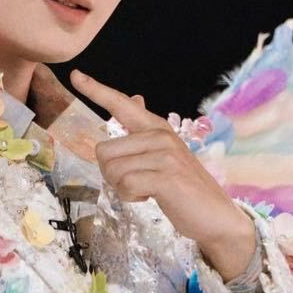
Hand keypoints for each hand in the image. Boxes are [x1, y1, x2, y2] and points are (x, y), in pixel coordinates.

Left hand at [67, 68, 257, 281]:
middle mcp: (160, 135)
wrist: (216, 217)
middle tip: (138, 183)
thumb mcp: (163, 156)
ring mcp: (165, 154)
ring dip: (122, 188)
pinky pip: (125, 184)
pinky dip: (131, 196)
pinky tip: (150, 196)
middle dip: (112, 175)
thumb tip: (134, 98)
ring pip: (112, 170)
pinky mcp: (166, 176)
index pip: (121, 104)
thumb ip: (144, 132)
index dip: (96, 90)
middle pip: (103, 151)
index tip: (75, 75)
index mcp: (157, 128)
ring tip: (148, 190)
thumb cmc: (184, 189)